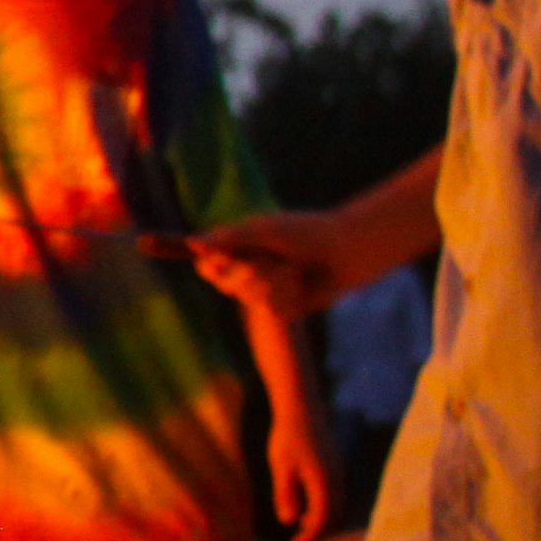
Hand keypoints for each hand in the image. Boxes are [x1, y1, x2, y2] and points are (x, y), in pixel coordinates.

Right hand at [186, 211, 352, 324]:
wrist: (347, 252)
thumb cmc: (307, 232)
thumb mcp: (265, 230)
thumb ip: (229, 238)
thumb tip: (192, 244)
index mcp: (239, 249)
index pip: (207, 264)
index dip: (210, 265)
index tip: (218, 261)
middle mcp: (248, 271)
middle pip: (225, 283)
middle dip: (248, 271)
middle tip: (272, 258)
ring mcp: (265, 291)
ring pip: (249, 297)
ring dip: (273, 281)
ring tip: (294, 268)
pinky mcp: (284, 308)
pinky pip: (272, 310)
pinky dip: (288, 294)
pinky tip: (304, 284)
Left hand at [270, 401, 339, 540]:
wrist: (303, 408)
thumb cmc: (288, 436)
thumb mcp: (281, 467)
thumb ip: (285, 494)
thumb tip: (288, 522)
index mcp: (323, 482)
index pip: (321, 520)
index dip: (309, 537)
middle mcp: (337, 480)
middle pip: (334, 517)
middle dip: (318, 533)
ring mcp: (339, 473)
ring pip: (337, 506)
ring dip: (323, 520)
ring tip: (302, 527)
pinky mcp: (336, 467)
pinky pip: (336, 495)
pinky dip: (325, 507)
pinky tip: (306, 507)